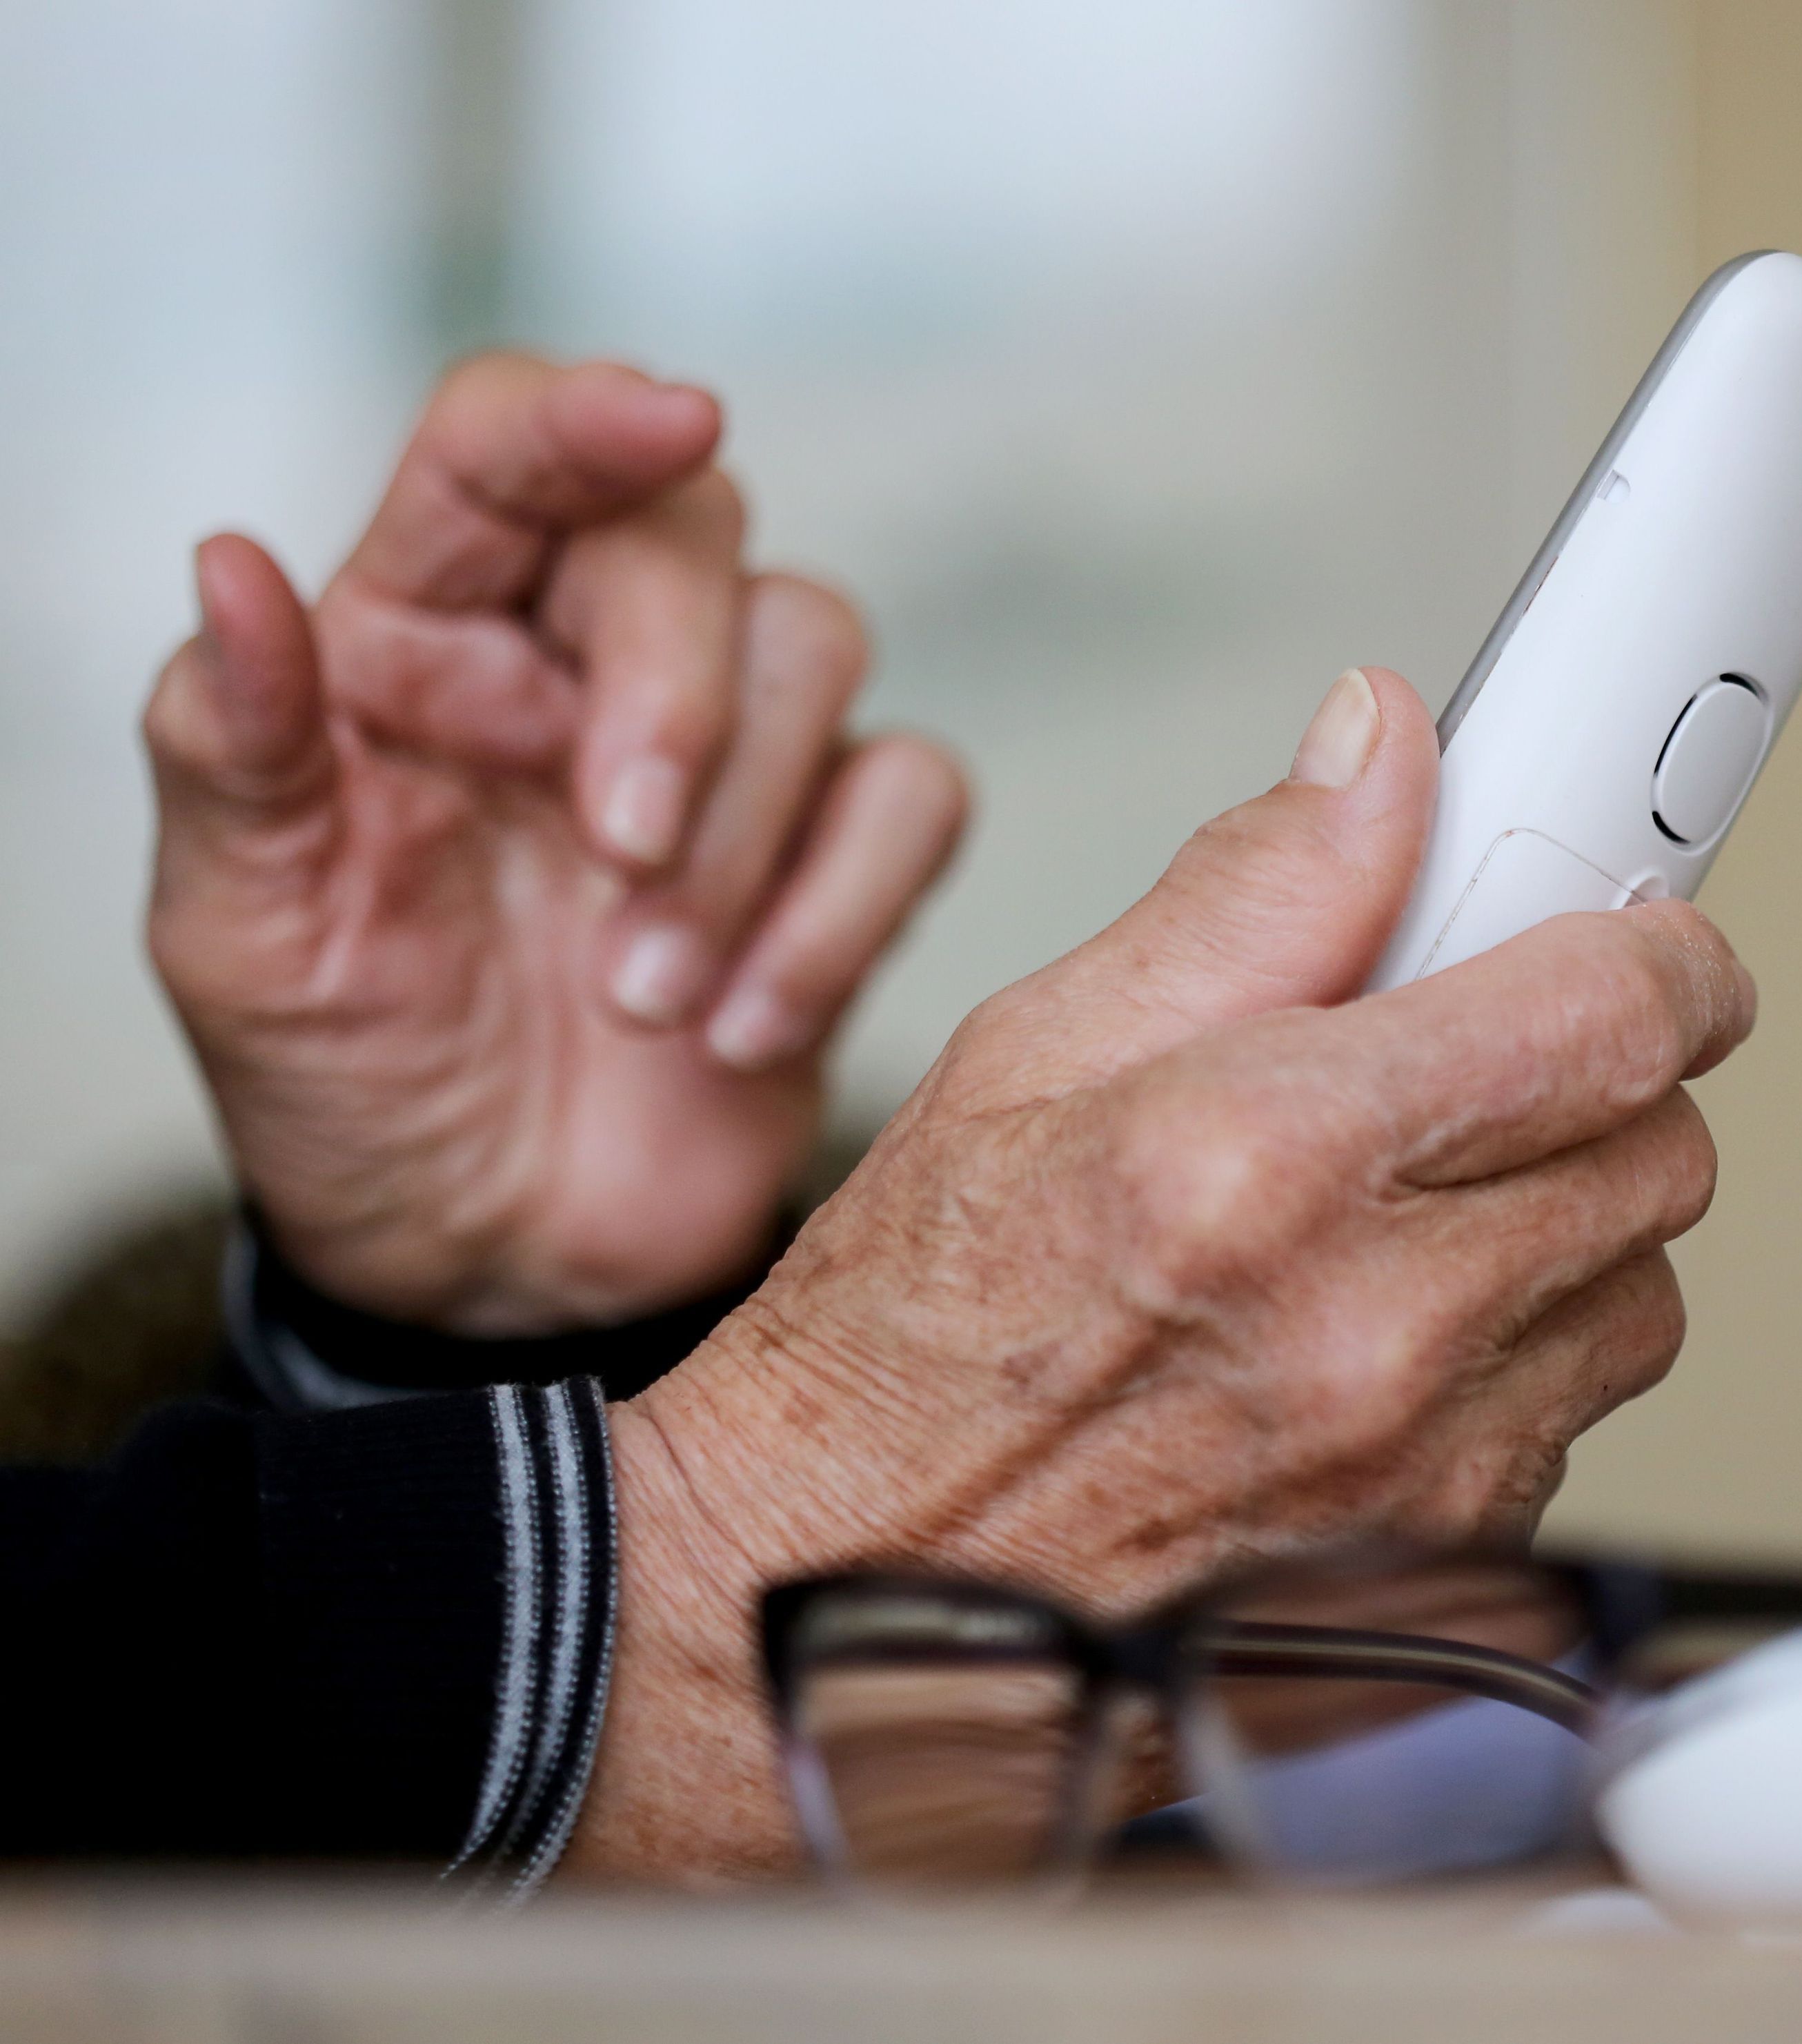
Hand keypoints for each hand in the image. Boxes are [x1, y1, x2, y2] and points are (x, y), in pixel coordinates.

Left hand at [143, 358, 966, 1332]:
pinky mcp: (834, 857)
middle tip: (619, 852)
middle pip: (693, 534)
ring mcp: (726, 757)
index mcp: (418, 639)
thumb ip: (233, 744)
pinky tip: (743, 1031)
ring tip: (647, 1000)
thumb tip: (227, 563)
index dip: (584, 413)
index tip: (667, 415)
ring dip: (747, 837)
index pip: (501, 451)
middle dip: (678, 690)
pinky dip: (844, 912)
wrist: (486, 1266)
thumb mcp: (241, 932)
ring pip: (817, 647)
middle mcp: (579, 665)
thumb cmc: (351, 1083)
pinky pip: (912, 797)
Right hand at [565, 667, 1754, 1876]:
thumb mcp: (1033, 1050)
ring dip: (1565, 1230)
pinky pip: (1573, 1421)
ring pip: (1636, 1293)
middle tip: (1479, 1067)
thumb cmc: (911, 1341)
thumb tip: (1383, 755)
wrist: (846, 1595)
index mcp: (1272, 1159)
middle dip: (1598, 1084)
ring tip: (1407, 1215)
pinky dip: (1518, 1363)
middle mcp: (1377, 1329)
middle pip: (1662, 1151)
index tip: (1640, 938)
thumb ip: (1251, 889)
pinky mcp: (1448, 1572)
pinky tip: (1380, 1343)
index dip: (1661, 955)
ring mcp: (1427, 1472)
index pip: (1614, 1016)